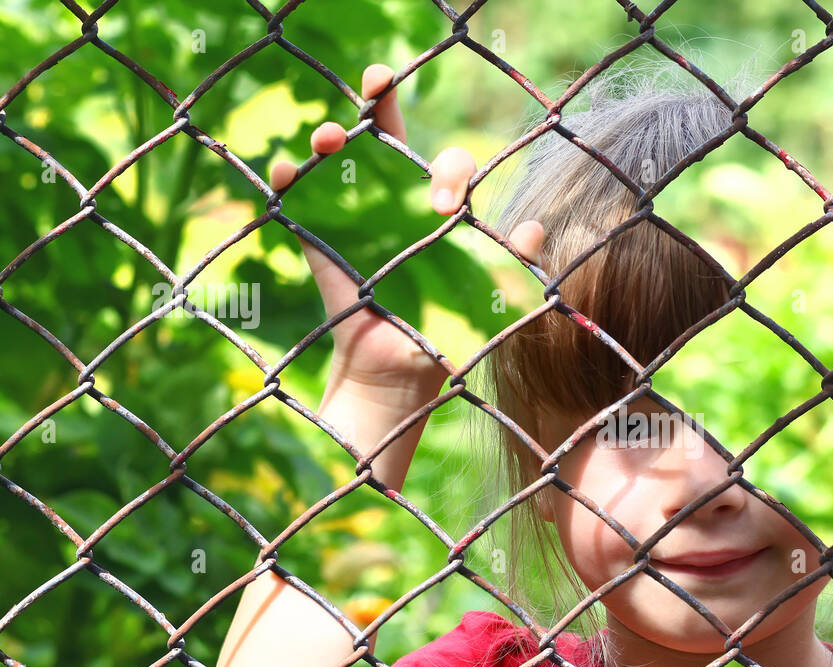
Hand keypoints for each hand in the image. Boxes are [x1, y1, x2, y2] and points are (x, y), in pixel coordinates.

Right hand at [270, 63, 546, 389]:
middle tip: (386, 152)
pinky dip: (289, 175)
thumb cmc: (445, 335)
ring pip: (340, 155)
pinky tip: (289, 169)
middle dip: (385, 115)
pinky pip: (298, 199)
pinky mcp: (320, 239)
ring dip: (331, 134)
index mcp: (439, 213)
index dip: (449, 164)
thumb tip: (534, 230)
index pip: (445, 166)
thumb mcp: (484, 298)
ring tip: (328, 136)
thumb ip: (510, 262)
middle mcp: (396, 203)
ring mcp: (354, 216)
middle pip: (386, 138)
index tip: (447, 205)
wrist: (398, 375)